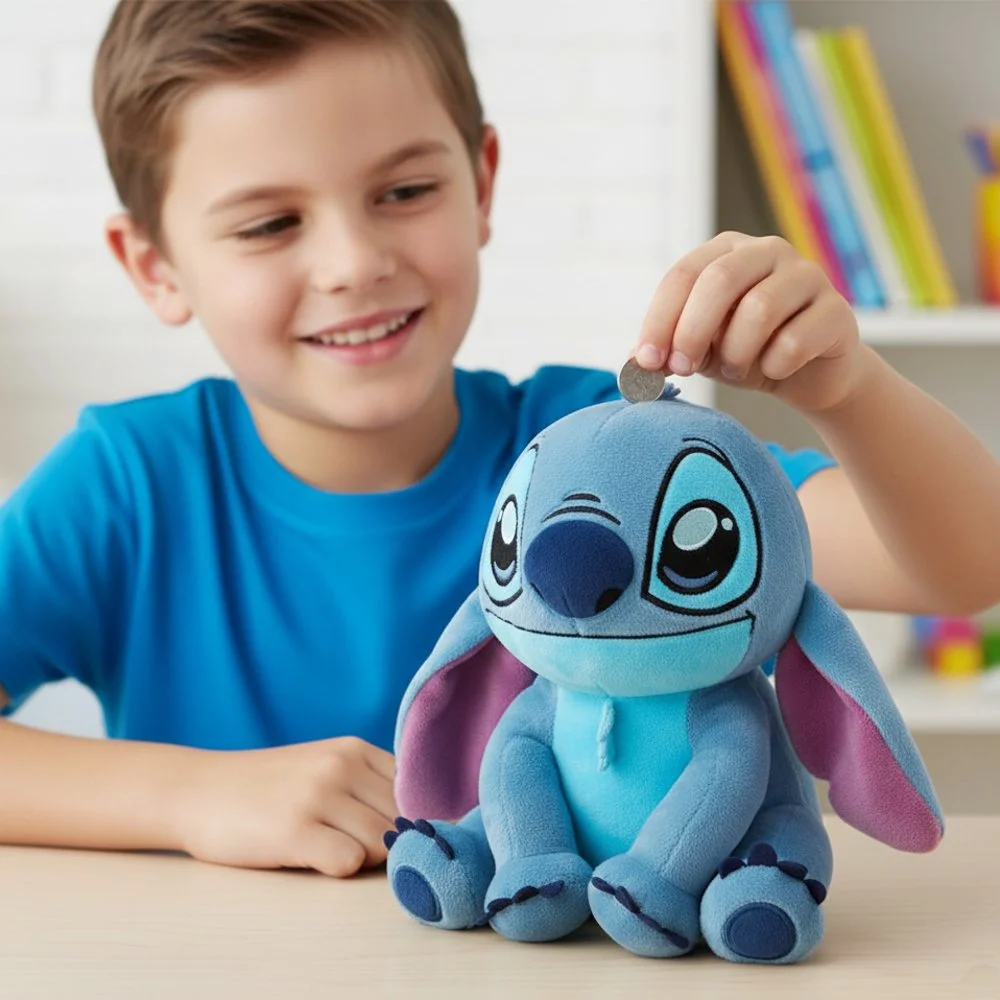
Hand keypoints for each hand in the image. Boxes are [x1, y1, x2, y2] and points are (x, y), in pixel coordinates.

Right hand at [173, 736, 396, 877]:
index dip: (407, 818)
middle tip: (345, 842)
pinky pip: (349, 862)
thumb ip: (368, 785)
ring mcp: (318, 796)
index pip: (414, 790)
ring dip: (361, 856)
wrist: (198, 790)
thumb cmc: (267, 787)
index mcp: (354, 749)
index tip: (387, 830)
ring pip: (382, 843)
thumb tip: (419, 825)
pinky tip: (308, 855)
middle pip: (402, 820)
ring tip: (324, 845)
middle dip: (386, 841)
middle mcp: (341, 766)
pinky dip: (337, 867)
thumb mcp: (323, 766)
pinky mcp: (294, 831)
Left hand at [634, 232, 871, 413]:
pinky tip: (773, 370)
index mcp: (726, 252)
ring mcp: (807, 275)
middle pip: (719, 280)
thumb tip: (631, 362)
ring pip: (759, 309)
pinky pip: (795, 340)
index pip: (683, 274)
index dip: (659, 319)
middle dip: (692, 331)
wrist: (809, 376)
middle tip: (681, 368)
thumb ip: (667, 351)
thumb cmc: (746, 353)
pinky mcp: (837, 310)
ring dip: (736, 352)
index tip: (646, 360)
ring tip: (734, 370)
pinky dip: (774, 365)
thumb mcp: (699, 351)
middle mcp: (767, 252)